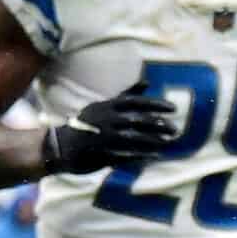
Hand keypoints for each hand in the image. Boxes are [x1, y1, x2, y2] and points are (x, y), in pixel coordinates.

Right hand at [44, 87, 179, 175]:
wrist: (61, 145)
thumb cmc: (86, 123)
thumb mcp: (103, 105)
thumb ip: (126, 95)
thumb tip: (147, 82)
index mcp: (107, 106)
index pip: (135, 102)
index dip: (155, 104)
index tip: (173, 109)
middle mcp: (106, 120)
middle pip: (137, 120)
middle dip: (158, 124)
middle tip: (175, 128)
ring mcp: (104, 138)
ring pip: (133, 138)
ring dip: (153, 140)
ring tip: (168, 142)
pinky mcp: (102, 154)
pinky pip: (125, 154)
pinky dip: (141, 155)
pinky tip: (155, 155)